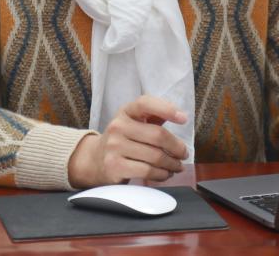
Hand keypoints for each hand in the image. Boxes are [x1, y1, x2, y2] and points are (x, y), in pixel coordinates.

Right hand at [68, 95, 188, 187]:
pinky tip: (165, 174)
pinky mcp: (115, 166)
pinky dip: (162, 174)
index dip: (167, 109)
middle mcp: (118, 126)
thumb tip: (179, 115)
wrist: (95, 160)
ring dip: (172, 164)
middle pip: (157, 136)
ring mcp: (115, 147)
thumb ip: (153, 116)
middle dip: (177, 147)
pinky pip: (147, 171)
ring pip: (155, 156)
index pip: (145, 103)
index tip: (184, 118)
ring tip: (177, 166)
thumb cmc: (123, 139)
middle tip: (184, 154)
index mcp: (126, 111)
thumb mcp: (134, 122)